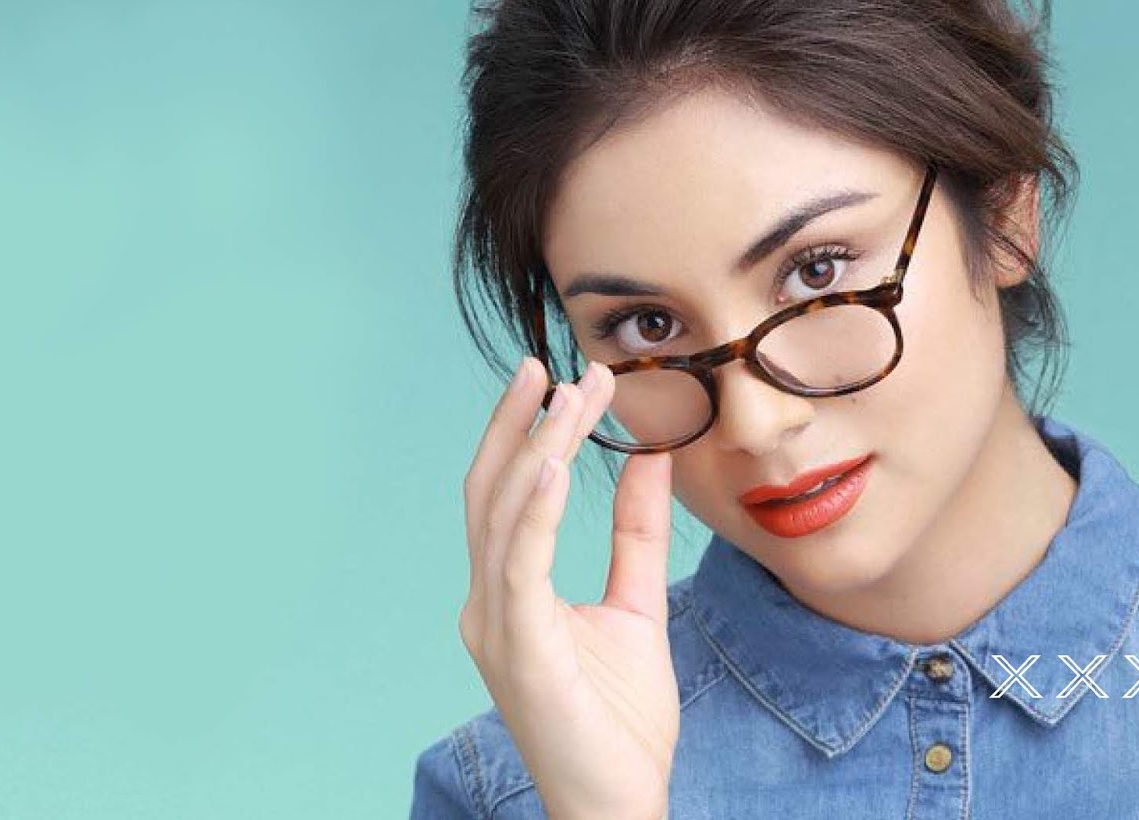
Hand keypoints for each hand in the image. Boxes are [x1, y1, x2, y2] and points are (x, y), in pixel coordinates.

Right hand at [459, 357, 678, 819]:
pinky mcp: (518, 647)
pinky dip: (533, 508)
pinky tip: (554, 462)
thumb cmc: (621, 720)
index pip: (510, 494)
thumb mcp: (635, 605)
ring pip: (504, 513)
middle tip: (550, 362)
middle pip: (493, 490)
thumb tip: (650, 459)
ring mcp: (495, 624)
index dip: (531, 432)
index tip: (568, 378)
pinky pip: (518, 563)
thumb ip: (636, 535)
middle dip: (520, 421)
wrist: (618, 804)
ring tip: (569, 394)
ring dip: (536, 446)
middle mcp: (489, 601)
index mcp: (510, 592)